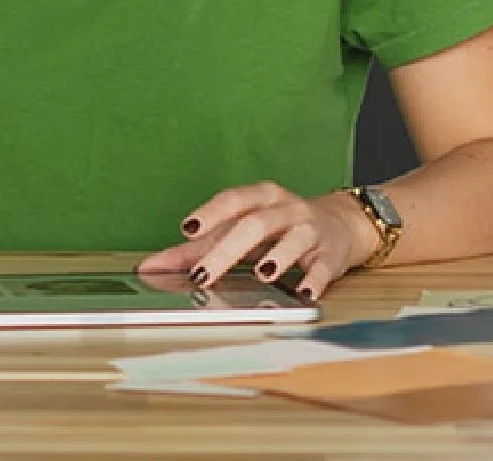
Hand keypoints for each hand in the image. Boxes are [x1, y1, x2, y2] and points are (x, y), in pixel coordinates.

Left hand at [136, 182, 375, 303]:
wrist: (341, 224)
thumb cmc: (279, 228)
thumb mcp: (240, 230)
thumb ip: (197, 247)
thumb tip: (151, 266)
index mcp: (261, 198)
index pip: (233, 201)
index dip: (211, 213)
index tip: (188, 229)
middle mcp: (286, 209)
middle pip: (255, 224)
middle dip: (228, 250)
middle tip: (203, 274)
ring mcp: (310, 231)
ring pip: (293, 238)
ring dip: (277, 256)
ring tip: (262, 274)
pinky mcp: (330, 255)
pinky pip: (322, 268)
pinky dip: (313, 281)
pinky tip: (303, 294)